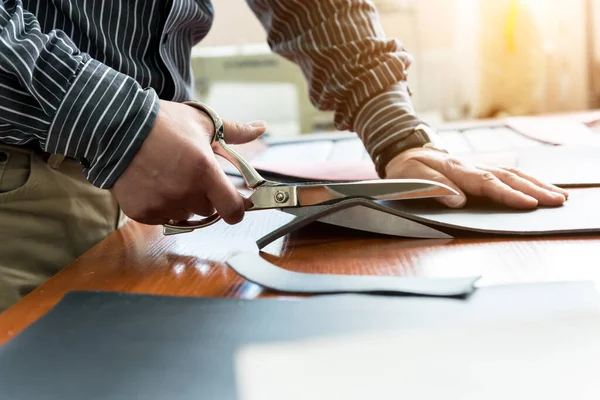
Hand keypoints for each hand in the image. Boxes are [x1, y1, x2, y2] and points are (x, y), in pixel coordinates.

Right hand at [110, 100, 266, 224]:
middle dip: (205, 196)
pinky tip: (154, 185)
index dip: (237, 208)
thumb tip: (261, 128)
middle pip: (208, 210)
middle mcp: (185, 191)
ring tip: (170, 177)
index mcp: (204, 171)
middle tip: (192, 176)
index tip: (236, 203)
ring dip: (184, 203)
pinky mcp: (141, 211)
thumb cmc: (163, 122)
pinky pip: (162, 218)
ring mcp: (162, 203)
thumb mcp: (203, 123)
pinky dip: (161, 206)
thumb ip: (236, 131)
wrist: (117, 125)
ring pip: (185, 215)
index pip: (233, 210)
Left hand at [385, 148, 568, 208]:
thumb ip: (433, 186)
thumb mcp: (410, 178)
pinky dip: (527, 180)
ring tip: (559, 196)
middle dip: (533, 190)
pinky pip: (508, 173)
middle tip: (556, 201)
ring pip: (512, 173)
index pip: (486, 183)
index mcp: (455, 169)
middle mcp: (471, 166)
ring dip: (536, 184)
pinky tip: (542, 187)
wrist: (405, 151)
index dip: (507, 194)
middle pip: (507, 177)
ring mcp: (478, 166)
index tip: (528, 203)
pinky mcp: (481, 170)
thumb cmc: (407, 169)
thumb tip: (458, 201)